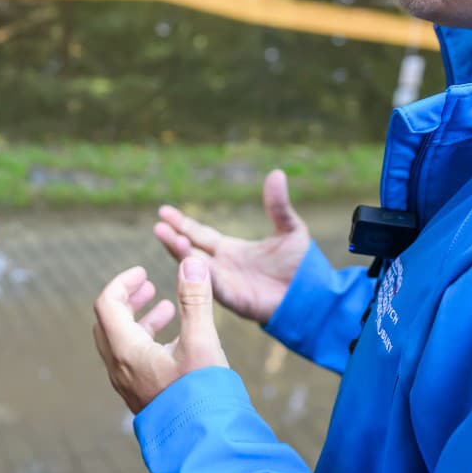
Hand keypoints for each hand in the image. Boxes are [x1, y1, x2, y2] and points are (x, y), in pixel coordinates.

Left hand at [92, 258, 228, 414]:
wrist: (202, 446)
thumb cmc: (201, 394)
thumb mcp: (201, 341)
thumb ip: (195, 299)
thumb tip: (190, 262)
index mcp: (126, 351)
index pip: (107, 305)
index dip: (122, 283)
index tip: (143, 272)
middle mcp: (120, 368)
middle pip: (109, 323)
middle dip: (128, 300)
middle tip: (149, 286)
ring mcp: (129, 385)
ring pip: (122, 343)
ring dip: (140, 321)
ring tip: (166, 309)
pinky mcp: (142, 397)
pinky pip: (133, 361)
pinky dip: (146, 341)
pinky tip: (175, 342)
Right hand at [153, 168, 308, 324]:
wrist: (314, 294)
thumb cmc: (302, 266)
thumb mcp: (289, 229)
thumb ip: (278, 205)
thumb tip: (276, 172)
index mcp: (231, 250)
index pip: (199, 234)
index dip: (181, 223)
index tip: (163, 211)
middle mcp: (222, 266)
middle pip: (190, 249)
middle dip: (173, 238)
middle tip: (157, 225)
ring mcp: (226, 284)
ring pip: (196, 267)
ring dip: (180, 253)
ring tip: (167, 236)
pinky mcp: (234, 300)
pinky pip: (213, 286)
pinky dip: (200, 274)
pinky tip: (189, 259)